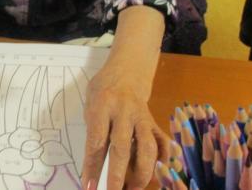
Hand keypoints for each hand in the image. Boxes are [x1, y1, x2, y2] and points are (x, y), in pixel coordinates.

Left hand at [80, 66, 168, 189]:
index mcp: (102, 106)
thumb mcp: (89, 104)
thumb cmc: (102, 91)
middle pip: (121, 147)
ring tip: (133, 188)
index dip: (93, 167)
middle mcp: (123, 112)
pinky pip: (162, 142)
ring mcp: (142, 117)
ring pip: (147, 148)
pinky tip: (158, 172)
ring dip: (142, 173)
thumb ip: (93, 132)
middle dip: (117, 175)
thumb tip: (94, 169)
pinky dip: (163, 159)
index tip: (88, 187)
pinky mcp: (154, 122)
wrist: (127, 72)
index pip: (96, 141)